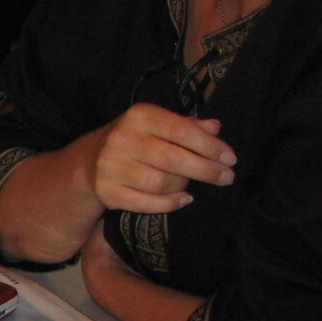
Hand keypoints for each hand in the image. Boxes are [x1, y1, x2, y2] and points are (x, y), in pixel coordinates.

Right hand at [88, 103, 235, 214]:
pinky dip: (170, 204)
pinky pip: (145, 203)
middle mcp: (122, 139)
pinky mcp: (107, 191)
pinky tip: (184, 199)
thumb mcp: (160, 125)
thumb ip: (188, 126)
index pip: (181, 130)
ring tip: (193, 185)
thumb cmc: (138, 140)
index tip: (230, 159)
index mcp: (139, 116)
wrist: (91, 160)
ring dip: (184, 186)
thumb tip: (215, 128)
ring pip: (160, 183)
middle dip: (206, 170)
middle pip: (173, 159)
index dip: (209, 146)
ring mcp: (111, 166)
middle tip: (227, 177)